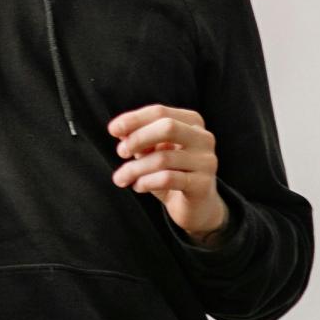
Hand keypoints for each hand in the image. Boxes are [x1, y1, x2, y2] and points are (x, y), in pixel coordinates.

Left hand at [107, 104, 226, 240]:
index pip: (160, 112)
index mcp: (192, 123)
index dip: (134, 119)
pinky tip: (137, 186)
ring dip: (135, 168)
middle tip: (120, 152)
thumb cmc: (170, 173)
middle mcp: (204, 138)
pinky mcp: (203, 185)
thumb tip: (119, 131)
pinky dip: (146, 181)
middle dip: (138, 138)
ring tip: (121, 177)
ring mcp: (206, 161)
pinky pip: (167, 179)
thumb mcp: (152, 153)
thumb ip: (139, 139)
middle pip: (168, 127)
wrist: (195, 207)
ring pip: (164, 158)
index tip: (112, 130)